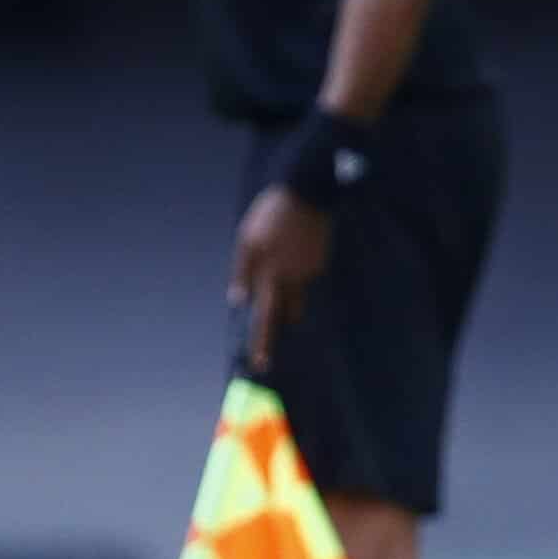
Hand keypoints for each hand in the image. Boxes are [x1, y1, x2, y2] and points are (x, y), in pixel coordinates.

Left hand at [229, 185, 331, 373]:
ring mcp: (308, 271)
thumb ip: (243, 271)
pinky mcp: (319, 262)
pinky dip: (296, 277)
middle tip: (265, 364)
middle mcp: (290, 277)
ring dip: (287, 309)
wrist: (308, 194)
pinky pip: (304, 278)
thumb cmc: (270, 216)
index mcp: (269, 272)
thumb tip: (238, 299)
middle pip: (281, 315)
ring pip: (296, 299)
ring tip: (282, 310)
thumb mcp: (247, 239)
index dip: (262, 340)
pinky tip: (292, 257)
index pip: (264, 315)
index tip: (260, 363)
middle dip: (271, 340)